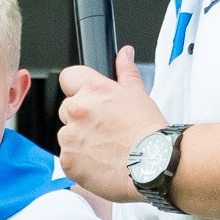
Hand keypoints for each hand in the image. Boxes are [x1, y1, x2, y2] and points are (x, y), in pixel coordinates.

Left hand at [55, 44, 166, 203]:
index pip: (68, 77)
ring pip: (66, 135)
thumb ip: (126, 72)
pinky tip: (99, 163)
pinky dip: (79, 161)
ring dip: (78, 140)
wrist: (153, 165)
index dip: (77, 87)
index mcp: (93, 90)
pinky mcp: (68, 161)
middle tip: (103, 129)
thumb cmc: (148, 132)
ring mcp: (70, 137)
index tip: (85, 97)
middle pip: (67, 109)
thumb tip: (125, 54)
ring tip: (103, 149)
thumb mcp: (138, 95)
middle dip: (81, 117)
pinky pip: (68, 158)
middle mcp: (78, 110)